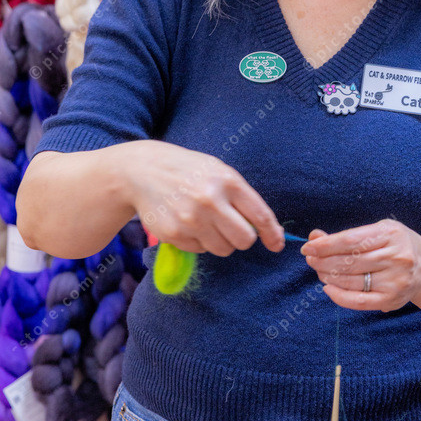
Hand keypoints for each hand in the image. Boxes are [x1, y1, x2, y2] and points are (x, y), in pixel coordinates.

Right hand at [121, 140, 284, 255]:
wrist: (144, 170)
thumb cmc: (189, 171)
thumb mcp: (218, 171)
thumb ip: (243, 197)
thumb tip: (271, 230)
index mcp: (227, 181)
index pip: (260, 215)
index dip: (272, 234)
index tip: (277, 244)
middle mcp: (210, 200)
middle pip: (245, 240)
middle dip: (243, 238)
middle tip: (232, 228)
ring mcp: (191, 219)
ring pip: (223, 249)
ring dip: (220, 241)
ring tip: (206, 222)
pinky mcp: (174, 234)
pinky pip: (200, 250)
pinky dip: (199, 241)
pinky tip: (187, 222)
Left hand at [299, 219, 420, 311]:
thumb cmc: (395, 245)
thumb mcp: (376, 231)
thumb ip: (346, 236)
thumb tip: (314, 237)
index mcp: (391, 234)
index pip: (351, 241)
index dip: (326, 245)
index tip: (308, 247)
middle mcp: (396, 258)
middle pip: (349, 261)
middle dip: (323, 260)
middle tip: (310, 259)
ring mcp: (395, 281)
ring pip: (351, 281)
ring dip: (328, 276)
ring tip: (318, 270)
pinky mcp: (392, 300)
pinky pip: (359, 301)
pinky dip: (339, 296)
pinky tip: (328, 288)